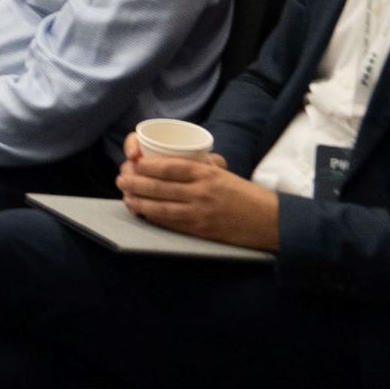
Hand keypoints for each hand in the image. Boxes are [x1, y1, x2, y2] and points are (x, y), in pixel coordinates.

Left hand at [115, 139, 279, 250]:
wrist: (269, 221)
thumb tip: (169, 158)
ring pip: (159, 207)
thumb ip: (200, 165)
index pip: (168, 166)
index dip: (145, 165)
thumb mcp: (223, 173)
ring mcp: (199, 213)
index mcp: (207, 174)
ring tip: (125, 195)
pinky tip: (141, 212)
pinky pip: (169, 223)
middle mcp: (201, 192)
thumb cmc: (243, 194)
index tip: (132, 161)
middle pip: (158, 186)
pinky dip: (151, 217)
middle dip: (134, 182)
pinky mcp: (200, 230)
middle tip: (121, 178)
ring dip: (137, 201)